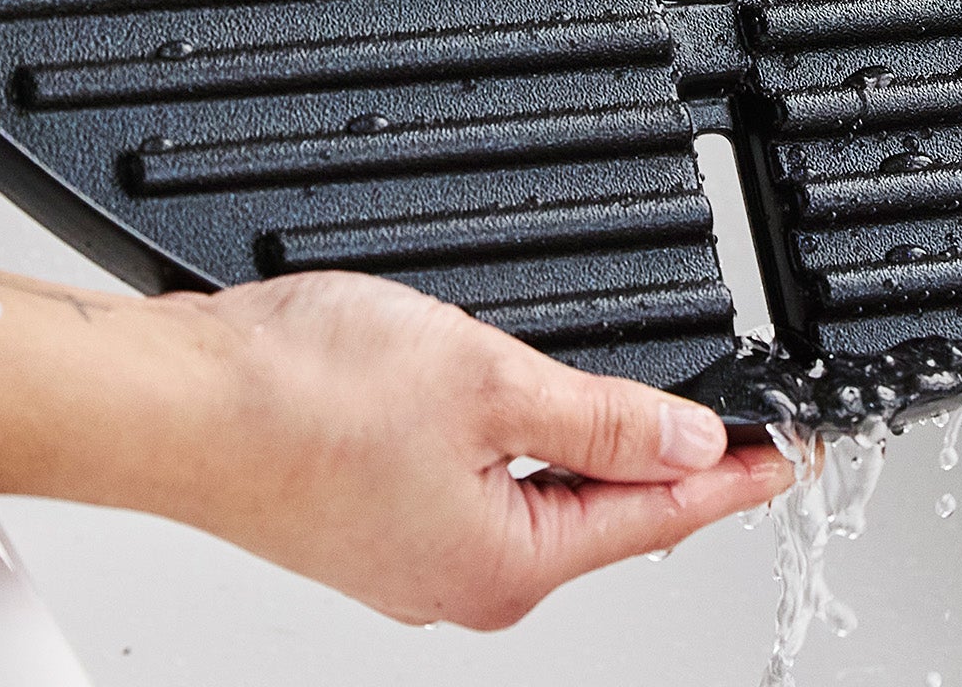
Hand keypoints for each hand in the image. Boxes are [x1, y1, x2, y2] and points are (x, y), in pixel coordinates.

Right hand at [0, 269, 791, 629]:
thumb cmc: (299, 397)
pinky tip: (521, 403)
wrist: (171, 398)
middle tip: (736, 422)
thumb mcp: (489, 382)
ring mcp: (408, 552)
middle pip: (599, 519)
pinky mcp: (364, 515)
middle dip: (667, 467)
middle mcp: (459, 579)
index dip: (734, 475)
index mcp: (502, 565)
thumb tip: (690, 441)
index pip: (657, 518)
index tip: (790, 452)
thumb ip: (601, 417)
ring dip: (590, 450)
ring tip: (646, 407)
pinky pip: (476, 483)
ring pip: (534, 498)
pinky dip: (518, 442)